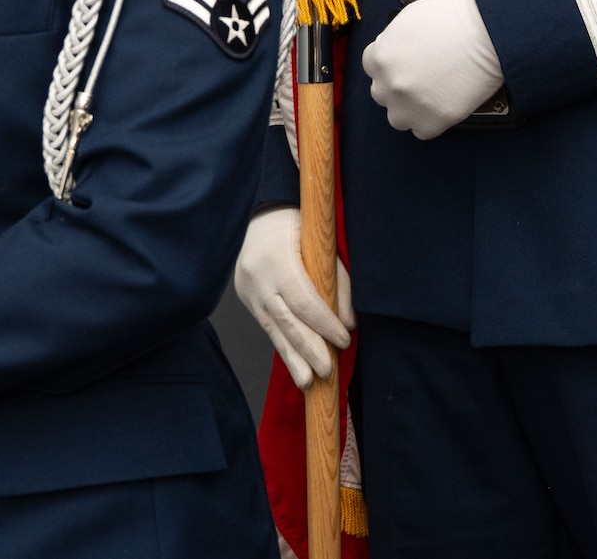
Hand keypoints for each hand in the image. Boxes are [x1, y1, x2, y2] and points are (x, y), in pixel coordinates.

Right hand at [234, 206, 352, 388]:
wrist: (262, 213)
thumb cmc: (299, 224)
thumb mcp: (321, 243)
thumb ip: (335, 280)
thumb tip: (349, 318)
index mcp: (278, 260)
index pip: (304, 301)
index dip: (325, 324)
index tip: (344, 338)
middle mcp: (259, 279)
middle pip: (287, 322)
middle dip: (309, 350)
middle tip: (328, 372)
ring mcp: (249, 290)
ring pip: (274, 330)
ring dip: (293, 358)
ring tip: (309, 383)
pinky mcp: (247, 298)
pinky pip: (268, 326)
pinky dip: (283, 346)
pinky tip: (295, 364)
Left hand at [363, 0, 504, 138]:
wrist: (487, 31)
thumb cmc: (455, 18)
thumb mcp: (410, 17)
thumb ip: (395, 39)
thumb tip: (395, 49)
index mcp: (382, 55)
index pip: (371, 67)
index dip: (389, 65)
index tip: (402, 65)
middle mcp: (390, 83)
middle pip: (382, 93)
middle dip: (398, 87)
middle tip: (420, 79)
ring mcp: (411, 104)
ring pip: (398, 118)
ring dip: (410, 109)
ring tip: (431, 96)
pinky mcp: (434, 120)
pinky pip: (422, 131)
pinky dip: (432, 121)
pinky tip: (444, 105)